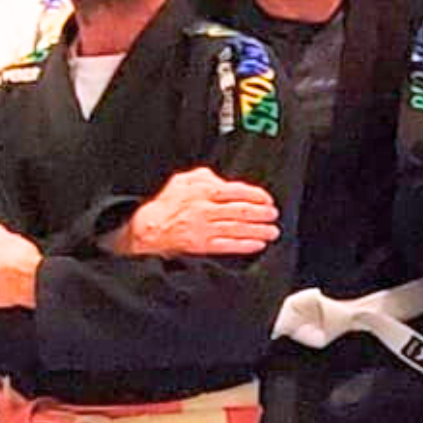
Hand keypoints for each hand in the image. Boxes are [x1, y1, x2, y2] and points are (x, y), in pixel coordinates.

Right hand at [119, 167, 278, 256]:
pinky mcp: (202, 245)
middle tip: (273, 215)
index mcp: (203, 191)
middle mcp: (205, 209)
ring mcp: (204, 229)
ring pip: (238, 229)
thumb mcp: (184, 180)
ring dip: (258, 230)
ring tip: (272, 231)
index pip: (236, 191)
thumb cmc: (168, 203)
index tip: (267, 199)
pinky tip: (257, 244)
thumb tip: (223, 179)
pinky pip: (228, 246)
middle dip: (261, 213)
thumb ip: (206, 176)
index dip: (256, 195)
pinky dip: (245, 245)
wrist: (149, 226)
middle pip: (241, 211)